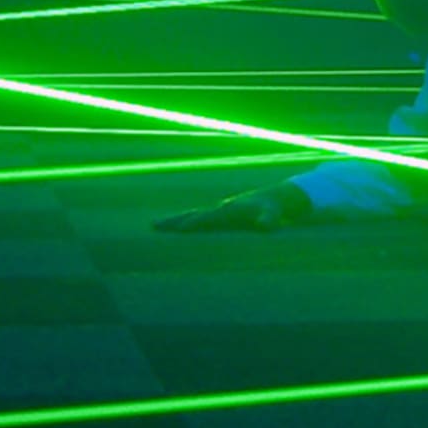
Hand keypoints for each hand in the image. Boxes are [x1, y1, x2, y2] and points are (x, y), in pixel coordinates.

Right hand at [155, 181, 313, 233]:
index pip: (209, 217)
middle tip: (154, 225)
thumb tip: (266, 226)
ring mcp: (217, 212)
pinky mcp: (217, 217)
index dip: (196, 222)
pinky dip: (182, 223)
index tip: (182, 227)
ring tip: (154, 225)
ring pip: (190, 216)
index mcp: (230, 210)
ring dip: (173, 221)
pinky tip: (171, 229)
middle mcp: (220, 209)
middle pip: (192, 214)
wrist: (274, 198)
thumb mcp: (274, 213)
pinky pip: (196, 220)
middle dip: (174, 221)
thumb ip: (269, 219)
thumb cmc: (273, 208)